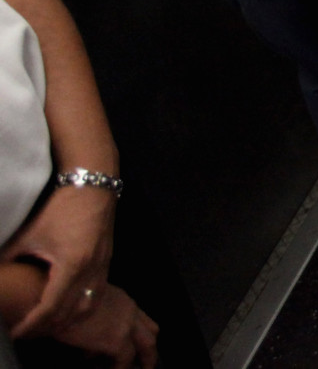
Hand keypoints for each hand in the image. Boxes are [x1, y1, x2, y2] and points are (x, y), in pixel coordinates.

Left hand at [3, 182, 113, 336]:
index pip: (50, 307)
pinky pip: (96, 295)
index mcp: (71, 264)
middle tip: (28, 330)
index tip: (16, 331)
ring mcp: (103, 267)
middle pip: (71, 313)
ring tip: (48, 323)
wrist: (93, 186)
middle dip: (48, 326)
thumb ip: (11, 257)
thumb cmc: (61, 208)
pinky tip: (68, 307)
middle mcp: (91, 270)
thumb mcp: (30, 234)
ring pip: (88, 307)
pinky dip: (81, 307)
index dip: (32, 323)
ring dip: (68, 320)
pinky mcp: (107, 262)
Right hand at [49, 283, 156, 368]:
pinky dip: (120, 368)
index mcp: (123, 301)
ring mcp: (126, 325)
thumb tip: (92, 351)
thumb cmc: (61, 304)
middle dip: (149, 351)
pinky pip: (125, 361)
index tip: (138, 350)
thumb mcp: (86, 309)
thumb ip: (95, 326)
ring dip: (142, 361)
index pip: (143, 320)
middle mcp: (130, 310)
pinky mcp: (116, 340)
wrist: (52, 303)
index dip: (141, 337)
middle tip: (145, 366)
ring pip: (148, 346)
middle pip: (152, 332)